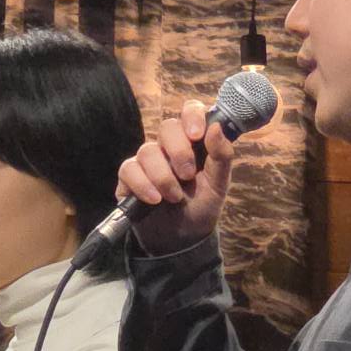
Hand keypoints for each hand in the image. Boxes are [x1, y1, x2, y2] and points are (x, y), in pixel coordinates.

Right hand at [116, 101, 235, 253]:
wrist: (182, 239)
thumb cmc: (201, 207)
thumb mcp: (218, 185)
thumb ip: (222, 156)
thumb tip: (217, 127)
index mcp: (194, 142)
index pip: (190, 111)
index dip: (192, 116)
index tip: (197, 135)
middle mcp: (169, 146)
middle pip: (167, 127)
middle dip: (179, 151)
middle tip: (188, 175)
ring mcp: (148, 160)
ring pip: (147, 150)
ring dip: (163, 176)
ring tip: (174, 198)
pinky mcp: (129, 177)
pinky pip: (129, 169)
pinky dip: (142, 185)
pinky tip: (154, 200)